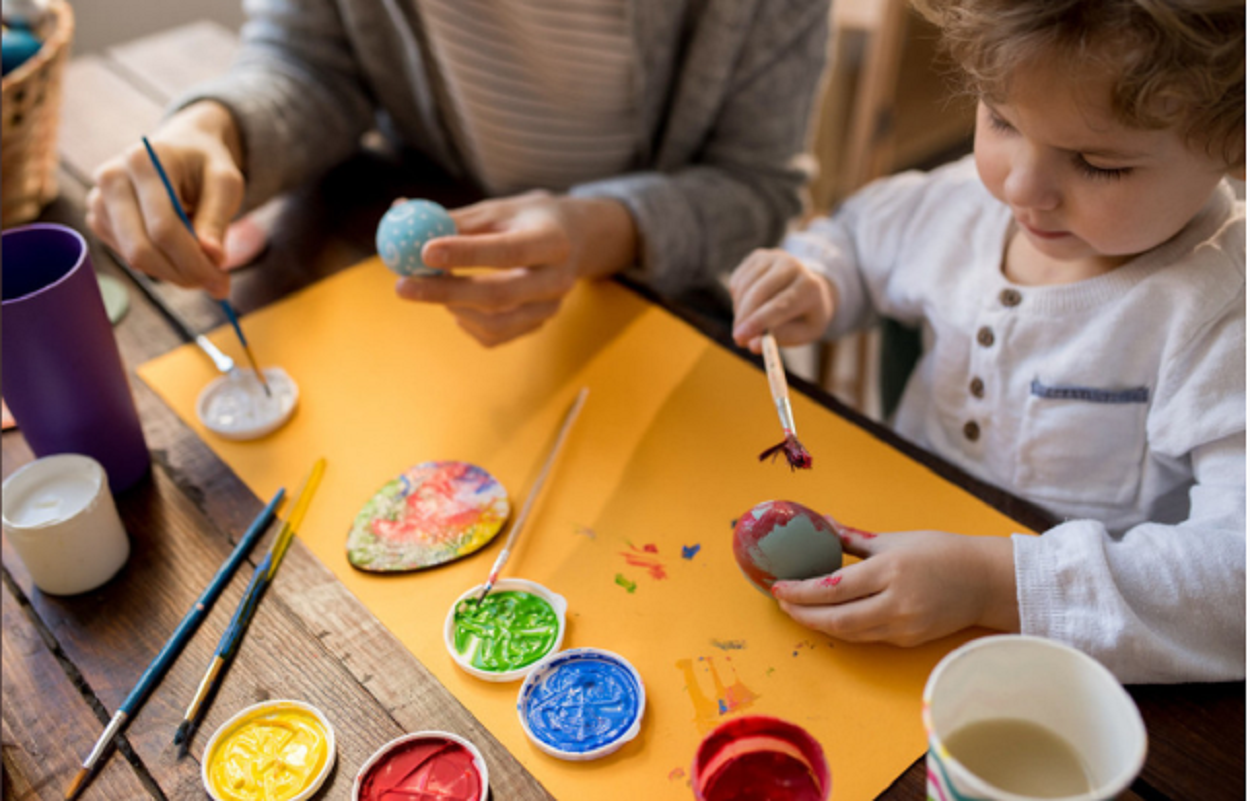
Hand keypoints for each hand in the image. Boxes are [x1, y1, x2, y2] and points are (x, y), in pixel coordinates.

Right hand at [86, 102, 244, 298]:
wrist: (182, 150)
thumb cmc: (206, 166)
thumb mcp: (225, 184)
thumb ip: (218, 219)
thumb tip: (213, 258)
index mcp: (144, 160)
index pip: (163, 227)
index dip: (193, 261)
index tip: (222, 279)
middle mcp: (112, 177)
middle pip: (141, 248)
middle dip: (182, 274)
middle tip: (215, 282)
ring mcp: (99, 199)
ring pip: (133, 258)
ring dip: (173, 273)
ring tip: (202, 264)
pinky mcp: (98, 218)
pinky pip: (127, 257)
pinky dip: (158, 265)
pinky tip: (179, 251)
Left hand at [394, 191, 636, 346]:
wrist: (574, 242)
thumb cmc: (526, 220)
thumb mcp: (498, 210)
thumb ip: (454, 219)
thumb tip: (400, 213)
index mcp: (553, 241)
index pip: (508, 251)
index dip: (466, 253)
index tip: (424, 251)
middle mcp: (558, 279)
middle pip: (499, 295)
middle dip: (446, 292)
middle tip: (403, 286)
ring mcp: (550, 308)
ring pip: (494, 322)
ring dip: (453, 306)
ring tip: (435, 286)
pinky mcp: (537, 326)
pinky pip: (493, 336)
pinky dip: (465, 321)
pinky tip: (460, 302)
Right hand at [729, 249, 836, 352]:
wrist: (809, 288)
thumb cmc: (805, 315)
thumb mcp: (802, 333)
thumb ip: (779, 339)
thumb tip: (752, 345)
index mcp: (810, 286)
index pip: (780, 304)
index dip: (758, 321)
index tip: (741, 338)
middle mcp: (793, 266)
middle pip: (759, 292)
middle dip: (744, 317)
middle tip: (738, 339)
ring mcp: (774, 257)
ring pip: (744, 287)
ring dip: (740, 311)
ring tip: (749, 325)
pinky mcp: (758, 256)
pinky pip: (737, 282)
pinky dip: (737, 300)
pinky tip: (750, 306)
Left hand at [771, 528, 1019, 646]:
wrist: (984, 581)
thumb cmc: (939, 552)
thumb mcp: (893, 539)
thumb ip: (852, 538)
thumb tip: (821, 522)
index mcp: (890, 570)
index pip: (834, 587)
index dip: (801, 591)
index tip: (777, 586)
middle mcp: (896, 602)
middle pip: (836, 619)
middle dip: (802, 613)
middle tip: (782, 603)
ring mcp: (904, 626)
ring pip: (849, 633)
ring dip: (819, 624)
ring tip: (798, 610)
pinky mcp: (909, 641)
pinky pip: (866, 637)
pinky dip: (843, 628)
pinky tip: (828, 617)